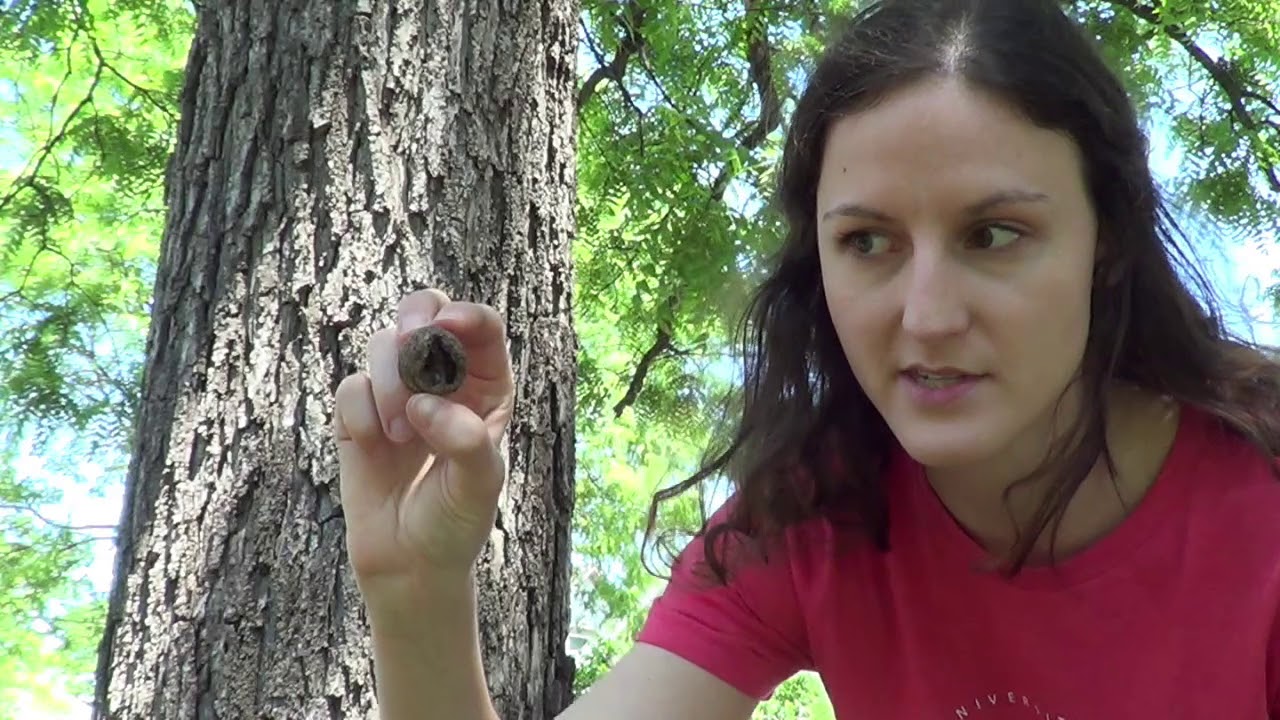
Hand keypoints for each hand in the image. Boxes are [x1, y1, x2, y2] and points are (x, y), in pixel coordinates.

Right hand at [332, 289, 513, 591]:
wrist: (409, 563)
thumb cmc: (456, 520)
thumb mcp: (479, 485)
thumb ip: (465, 441)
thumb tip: (425, 404)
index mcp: (487, 386)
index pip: (482, 328)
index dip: (465, 315)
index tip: (446, 325)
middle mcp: (443, 379)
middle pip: (426, 311)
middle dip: (416, 319)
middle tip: (412, 342)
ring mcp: (398, 391)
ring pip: (384, 344)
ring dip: (390, 382)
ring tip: (401, 435)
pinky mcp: (358, 413)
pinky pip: (351, 387)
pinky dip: (360, 414)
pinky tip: (374, 447)